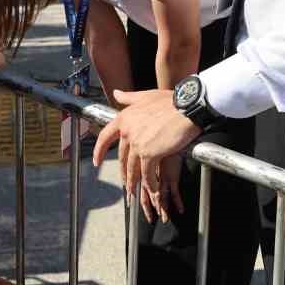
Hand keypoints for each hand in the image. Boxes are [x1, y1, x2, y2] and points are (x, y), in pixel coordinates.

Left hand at [92, 88, 198, 215]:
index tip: (96, 162)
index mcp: (124, 118)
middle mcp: (127, 131)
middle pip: (122, 157)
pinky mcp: (149, 153)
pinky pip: (147, 174)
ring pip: (132, 167)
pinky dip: (149, 184)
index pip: (105, 137)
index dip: (99, 151)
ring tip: (136, 190)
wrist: (188, 107)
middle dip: (124, 172)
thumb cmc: (171, 101)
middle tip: (126, 182)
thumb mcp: (146, 96)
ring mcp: (137, 143)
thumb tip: (116, 93)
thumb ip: (129, 97)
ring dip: (134, 181)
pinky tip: (153, 189)